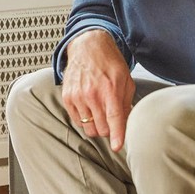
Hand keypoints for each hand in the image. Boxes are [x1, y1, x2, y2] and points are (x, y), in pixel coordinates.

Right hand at [60, 29, 134, 149]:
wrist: (88, 47)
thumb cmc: (109, 62)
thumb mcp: (126, 80)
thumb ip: (127, 102)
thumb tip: (126, 123)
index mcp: (110, 89)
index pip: (114, 119)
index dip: (117, 136)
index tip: (117, 147)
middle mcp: (92, 94)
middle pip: (101, 128)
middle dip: (109, 129)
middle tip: (111, 120)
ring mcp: (77, 96)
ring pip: (88, 128)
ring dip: (96, 125)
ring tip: (100, 113)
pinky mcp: (67, 97)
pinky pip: (77, 121)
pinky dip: (85, 119)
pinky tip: (89, 108)